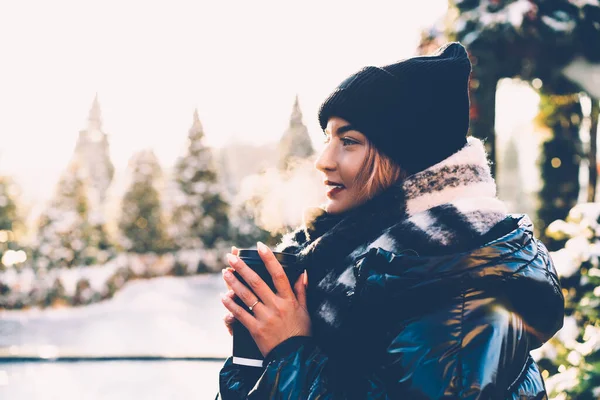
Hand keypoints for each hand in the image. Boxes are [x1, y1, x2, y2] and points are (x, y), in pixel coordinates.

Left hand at [221, 242, 310, 356]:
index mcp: (288, 300)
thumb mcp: (305, 310)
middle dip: (243, 268)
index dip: (269, 259)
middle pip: (257, 282)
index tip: (260, 246)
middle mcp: (276, 306)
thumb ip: (302, 290)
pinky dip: (231, 305)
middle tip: (231, 257)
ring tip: (224, 272)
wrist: (294, 357)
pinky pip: (240, 314)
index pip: (279, 274)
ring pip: (246, 296)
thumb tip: (303, 272)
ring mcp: (265, 318)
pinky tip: (223, 297)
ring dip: (233, 283)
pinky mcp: (255, 329)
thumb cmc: (301, 333)